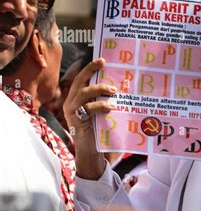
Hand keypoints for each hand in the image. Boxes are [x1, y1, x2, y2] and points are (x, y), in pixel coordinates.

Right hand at [63, 58, 116, 179]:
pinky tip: (110, 107)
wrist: (90, 150)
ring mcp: (72, 112)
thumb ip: (104, 100)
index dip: (89, 68)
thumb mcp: (100, 112)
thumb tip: (120, 88)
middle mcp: (71, 103)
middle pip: (79, 82)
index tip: (102, 60)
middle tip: (103, 64)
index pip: (81, 79)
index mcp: (76, 99)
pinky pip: (88, 109)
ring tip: (113, 91)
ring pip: (84, 93)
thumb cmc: (98, 130)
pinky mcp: (76, 121)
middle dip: (90, 70)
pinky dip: (100, 106)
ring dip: (100, 89)